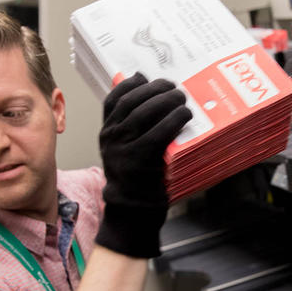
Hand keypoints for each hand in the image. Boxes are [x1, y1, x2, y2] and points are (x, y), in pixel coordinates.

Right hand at [95, 73, 191, 257]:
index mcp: (106, 133)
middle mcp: (111, 137)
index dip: (131, 84)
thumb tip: (151, 99)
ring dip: (168, 101)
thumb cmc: (136, 179)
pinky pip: (159, 132)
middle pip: (133, 101)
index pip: (114, 99)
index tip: (146, 78)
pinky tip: (185, 116)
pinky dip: (174, 119)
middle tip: (174, 88)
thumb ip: (132, 128)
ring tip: (182, 99)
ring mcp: (123, 148)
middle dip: (156, 89)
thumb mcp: (126, 150)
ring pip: (145, 112)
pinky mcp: (140, 160)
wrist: (132, 213)